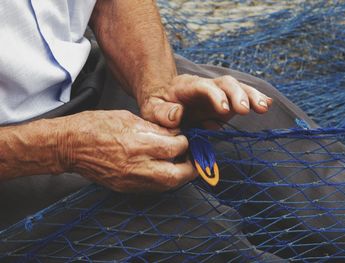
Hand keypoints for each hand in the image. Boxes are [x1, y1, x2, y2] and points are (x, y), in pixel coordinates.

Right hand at [57, 110, 195, 191]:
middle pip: (176, 175)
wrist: (69, 146)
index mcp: (136, 143)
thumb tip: (172, 134)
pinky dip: (163, 180)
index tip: (185, 138)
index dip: (185, 142)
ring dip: (179, 175)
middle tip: (194, 158)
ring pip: (166, 185)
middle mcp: (135, 165)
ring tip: (182, 164)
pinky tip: (164, 170)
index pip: (174, 148)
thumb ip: (153, 128)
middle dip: (191, 168)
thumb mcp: (127, 118)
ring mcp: (129, 179)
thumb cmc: (94, 126)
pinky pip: (151, 188)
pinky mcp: (124, 187)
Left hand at [139, 74, 271, 128]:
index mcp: (186, 87)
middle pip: (225, 83)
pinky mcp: (225, 102)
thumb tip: (178, 114)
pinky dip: (254, 99)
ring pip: (237, 88)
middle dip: (237, 95)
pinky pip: (242, 97)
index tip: (224, 110)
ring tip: (263, 107)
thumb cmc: (157, 106)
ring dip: (251, 96)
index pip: (204, 86)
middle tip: (246, 110)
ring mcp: (218, 93)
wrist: (164, 100)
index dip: (215, 96)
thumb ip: (161, 113)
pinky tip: (266, 104)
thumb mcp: (151, 110)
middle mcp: (205, 86)